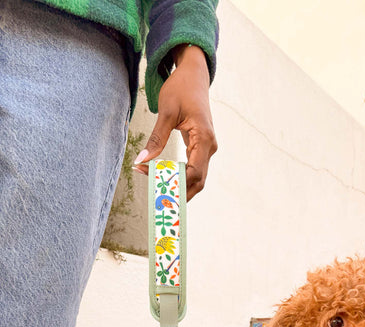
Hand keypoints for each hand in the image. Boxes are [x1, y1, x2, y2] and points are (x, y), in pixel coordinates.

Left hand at [134, 45, 216, 199]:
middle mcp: (209, 147)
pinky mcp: (201, 147)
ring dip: (178, 185)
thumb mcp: (166, 112)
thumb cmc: (181, 89)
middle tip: (158, 198)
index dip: (175, 183)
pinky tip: (162, 176)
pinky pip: (193, 169)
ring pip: (196, 178)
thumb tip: (141, 160)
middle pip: (198, 182)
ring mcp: (207, 149)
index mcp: (204, 138)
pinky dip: (179, 176)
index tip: (156, 186)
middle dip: (179, 192)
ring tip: (157, 188)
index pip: (194, 173)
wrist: (194, 76)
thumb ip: (156, 139)